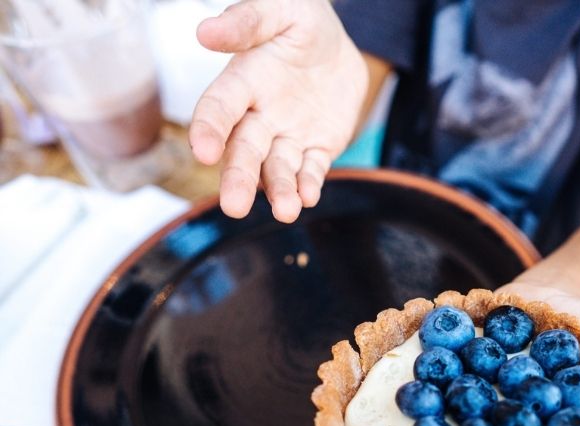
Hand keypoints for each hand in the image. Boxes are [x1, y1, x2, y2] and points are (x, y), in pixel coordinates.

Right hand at [189, 0, 366, 221]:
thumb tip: (205, 32)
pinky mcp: (316, 149)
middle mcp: (259, 116)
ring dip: (279, 191)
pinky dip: (309, 185)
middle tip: (234, 206)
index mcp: (242, 82)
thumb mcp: (278, 10)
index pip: (218, 108)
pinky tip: (309, 198)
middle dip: (239, 178)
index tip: (203, 151)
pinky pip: (311, 171)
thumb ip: (246, 22)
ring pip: (278, 169)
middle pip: (244, 151)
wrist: (335, 44)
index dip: (209, 128)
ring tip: (286, 211)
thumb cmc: (299, 20)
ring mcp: (287, 136)